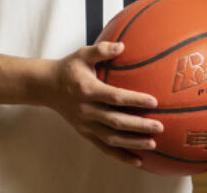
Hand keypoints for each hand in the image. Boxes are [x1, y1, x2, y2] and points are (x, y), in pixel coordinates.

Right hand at [43, 40, 163, 168]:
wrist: (46, 87)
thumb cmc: (69, 68)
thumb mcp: (83, 54)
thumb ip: (102, 49)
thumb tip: (122, 46)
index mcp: (87, 90)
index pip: (115, 97)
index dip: (134, 100)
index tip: (153, 101)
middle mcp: (86, 110)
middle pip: (116, 121)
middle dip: (139, 125)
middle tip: (160, 126)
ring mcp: (85, 124)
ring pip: (111, 138)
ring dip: (132, 143)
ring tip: (152, 143)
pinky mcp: (85, 133)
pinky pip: (104, 148)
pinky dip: (121, 156)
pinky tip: (138, 161)